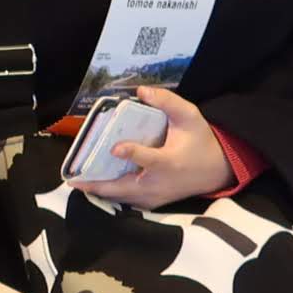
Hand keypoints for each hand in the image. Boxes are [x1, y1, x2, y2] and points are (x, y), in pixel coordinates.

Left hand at [66, 86, 234, 208]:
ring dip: (100, 191)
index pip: (148, 159)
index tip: (115, 147)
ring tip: (77, 183)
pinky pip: (128, 202)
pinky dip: (111, 196)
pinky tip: (93, 186)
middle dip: (99, 185)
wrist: (217, 170)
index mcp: (169, 162)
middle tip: (75, 180)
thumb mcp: (189, 117)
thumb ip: (168, 102)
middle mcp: (160, 183)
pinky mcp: (153, 202)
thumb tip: (141, 90)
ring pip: (123, 198)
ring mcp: (155, 196)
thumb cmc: (200, 140)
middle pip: (125, 188)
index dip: (132, 153)